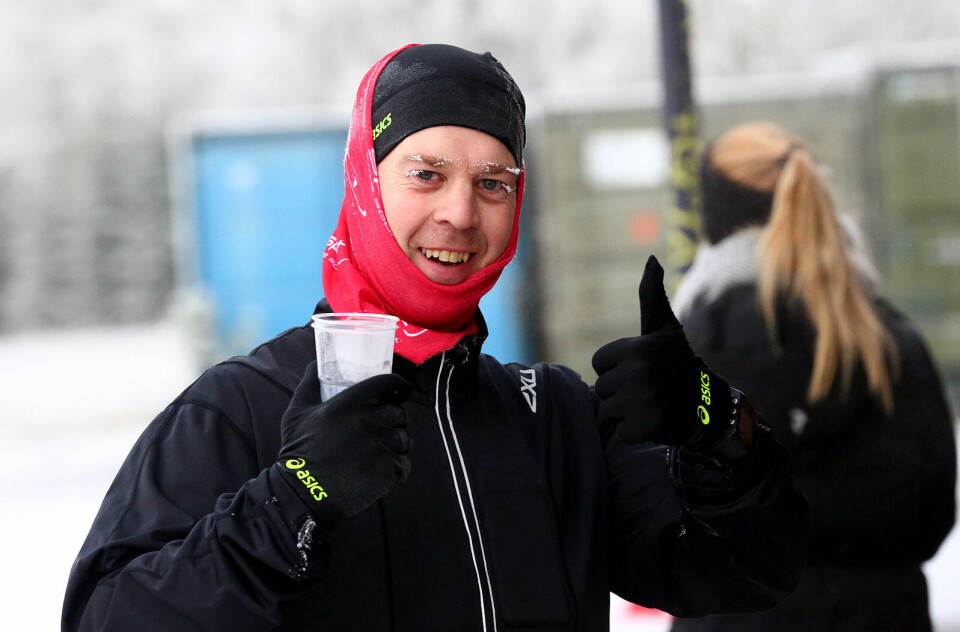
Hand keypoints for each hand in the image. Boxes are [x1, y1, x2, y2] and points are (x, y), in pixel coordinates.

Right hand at [274, 361, 411, 528]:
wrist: (303, 493)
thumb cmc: (299, 451)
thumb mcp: (298, 412)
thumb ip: (309, 384)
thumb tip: (315, 363)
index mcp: (350, 403)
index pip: (388, 384)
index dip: (398, 387)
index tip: (399, 392)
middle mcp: (369, 420)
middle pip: (398, 412)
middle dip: (393, 419)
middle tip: (380, 429)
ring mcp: (382, 445)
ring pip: (404, 437)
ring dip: (396, 443)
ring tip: (378, 452)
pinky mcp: (390, 469)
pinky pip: (404, 463)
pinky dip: (396, 468)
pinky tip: (379, 471)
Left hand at [592, 255, 736, 450]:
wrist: (710, 403)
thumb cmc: (679, 362)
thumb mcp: (664, 328)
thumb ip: (651, 295)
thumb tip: (651, 259)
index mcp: (634, 349)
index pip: (599, 364)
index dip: (616, 369)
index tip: (641, 370)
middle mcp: (637, 373)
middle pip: (602, 390)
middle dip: (621, 393)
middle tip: (649, 390)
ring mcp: (642, 402)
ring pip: (609, 411)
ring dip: (627, 413)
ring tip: (651, 405)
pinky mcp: (647, 427)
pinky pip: (621, 432)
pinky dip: (636, 432)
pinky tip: (655, 421)